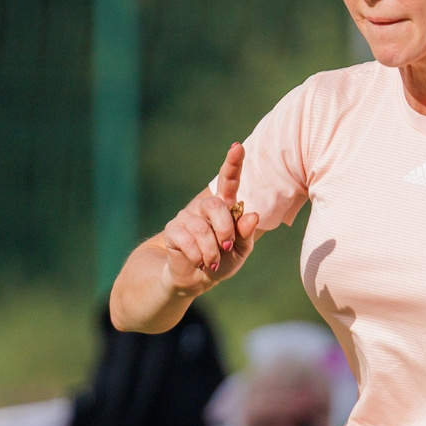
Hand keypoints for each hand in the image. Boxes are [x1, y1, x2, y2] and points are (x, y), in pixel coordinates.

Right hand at [156, 144, 262, 297]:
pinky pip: (187, 240)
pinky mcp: (173, 230)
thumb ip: (246, 234)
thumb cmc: (222, 260)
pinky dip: (198, 255)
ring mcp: (187, 216)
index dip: (233, 163)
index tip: (237, 147)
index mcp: (225, 207)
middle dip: (224, 229)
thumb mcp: (240, 250)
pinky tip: (199, 261)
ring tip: (213, 261)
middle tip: (226, 246)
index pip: (229, 181)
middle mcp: (205, 207)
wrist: (196, 278)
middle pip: (215, 205)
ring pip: (201, 228)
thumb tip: (252, 215)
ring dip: (211, 249)